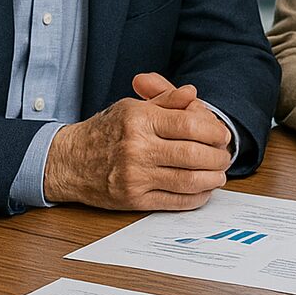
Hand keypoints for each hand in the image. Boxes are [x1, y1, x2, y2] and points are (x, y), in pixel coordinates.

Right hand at [43, 73, 233, 210]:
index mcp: (140, 120)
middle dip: (217, 157)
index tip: (223, 135)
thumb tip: (193, 93)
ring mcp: (135, 176)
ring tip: (219, 174)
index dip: (213, 131)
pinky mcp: (133, 199)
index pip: (189, 124)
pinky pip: (173, 201)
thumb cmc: (105, 131)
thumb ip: (165, 100)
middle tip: (226, 156)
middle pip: (192, 154)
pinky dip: (195, 197)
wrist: (69, 161)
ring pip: (186, 180)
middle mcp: (137, 148)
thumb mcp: (132, 107)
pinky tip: (203, 190)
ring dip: (211, 179)